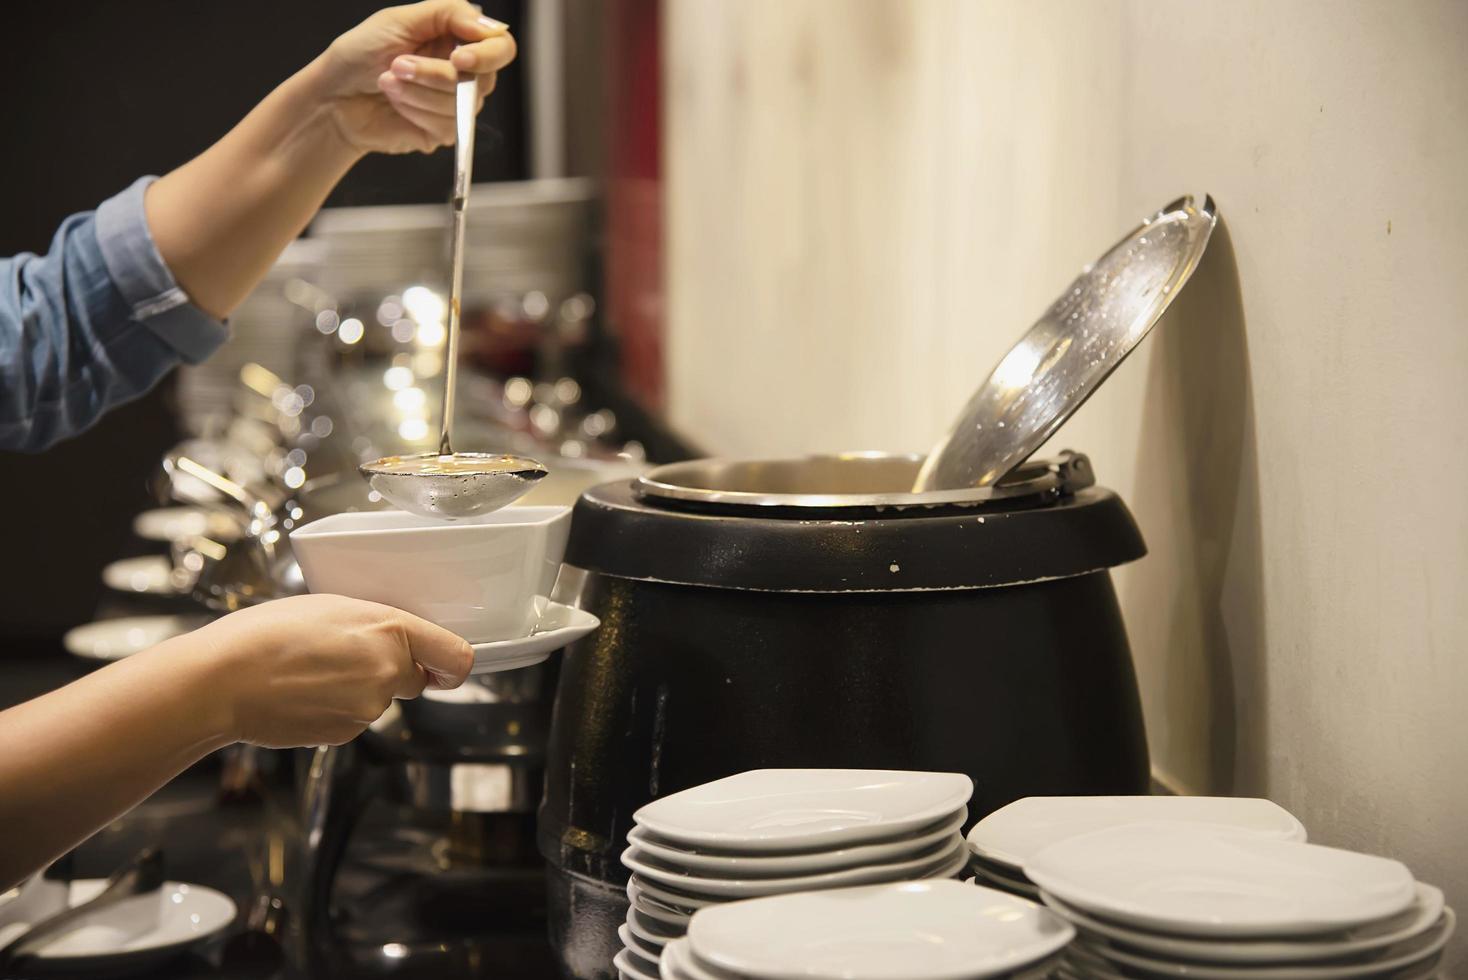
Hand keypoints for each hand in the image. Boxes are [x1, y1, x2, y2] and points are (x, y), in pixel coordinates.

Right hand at [190, 594, 473, 747]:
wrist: (221, 681)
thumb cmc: (267, 633)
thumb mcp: (332, 606)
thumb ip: (375, 625)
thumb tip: (394, 642)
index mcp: (389, 630)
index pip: (456, 657)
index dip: (454, 665)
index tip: (447, 667)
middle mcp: (387, 672)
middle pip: (412, 679)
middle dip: (391, 671)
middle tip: (346, 656)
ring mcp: (368, 709)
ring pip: (378, 700)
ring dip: (357, 690)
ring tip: (311, 672)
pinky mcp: (345, 734)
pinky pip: (352, 720)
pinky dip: (335, 710)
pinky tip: (302, 694)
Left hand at [316, 0, 517, 154]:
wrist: (334, 97)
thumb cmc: (359, 54)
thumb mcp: (400, 19)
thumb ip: (449, 13)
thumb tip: (489, 25)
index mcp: (457, 39)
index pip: (500, 47)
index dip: (487, 54)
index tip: (461, 59)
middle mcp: (463, 72)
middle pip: (483, 79)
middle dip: (436, 74)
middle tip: (398, 65)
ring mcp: (455, 104)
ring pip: (462, 105)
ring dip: (417, 91)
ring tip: (388, 82)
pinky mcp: (443, 131)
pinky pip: (447, 126)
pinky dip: (415, 111)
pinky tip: (396, 102)